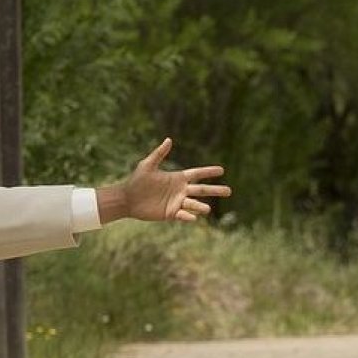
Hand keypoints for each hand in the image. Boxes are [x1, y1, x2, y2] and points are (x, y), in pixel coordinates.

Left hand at [97, 138, 232, 223]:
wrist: (128, 199)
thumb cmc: (137, 181)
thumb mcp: (147, 165)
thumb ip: (159, 154)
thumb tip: (169, 139)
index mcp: (177, 178)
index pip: (197, 174)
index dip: (208, 172)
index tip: (222, 170)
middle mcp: (180, 191)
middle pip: (202, 190)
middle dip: (215, 190)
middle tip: (229, 191)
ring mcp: (177, 203)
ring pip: (194, 204)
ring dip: (201, 206)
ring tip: (208, 209)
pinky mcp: (171, 214)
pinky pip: (183, 215)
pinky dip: (189, 216)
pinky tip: (194, 217)